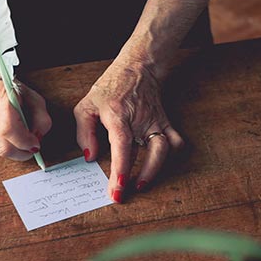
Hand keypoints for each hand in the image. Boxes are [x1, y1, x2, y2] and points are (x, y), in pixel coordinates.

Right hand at [0, 53, 51, 159]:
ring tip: (23, 138)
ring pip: (1, 151)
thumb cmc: (5, 88)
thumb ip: (40, 116)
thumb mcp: (31, 95)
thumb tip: (39, 137)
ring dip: (16, 150)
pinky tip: (10, 135)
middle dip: (23, 153)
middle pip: (4, 148)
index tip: (35, 142)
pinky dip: (8, 146)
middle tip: (33, 146)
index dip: (24, 141)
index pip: (8, 129)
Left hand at [73, 60, 183, 202]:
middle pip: (151, 152)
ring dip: (156, 170)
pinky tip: (158, 165)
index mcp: (119, 116)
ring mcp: (157, 121)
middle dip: (143, 176)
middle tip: (126, 193)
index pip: (123, 145)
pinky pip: (175, 141)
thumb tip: (90, 157)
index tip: (118, 187)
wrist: (136, 68)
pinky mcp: (165, 122)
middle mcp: (141, 120)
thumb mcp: (86, 106)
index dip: (121, 168)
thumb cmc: (109, 88)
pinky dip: (171, 155)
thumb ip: (84, 133)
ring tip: (142, 184)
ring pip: (167, 149)